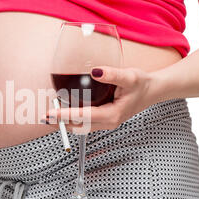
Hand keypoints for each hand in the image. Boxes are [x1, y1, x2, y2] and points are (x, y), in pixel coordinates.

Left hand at [42, 66, 160, 133]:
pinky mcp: (106, 119)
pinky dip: (74, 119)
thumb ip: (112, 74)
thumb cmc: (143, 84)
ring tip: (51, 115)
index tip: (50, 114)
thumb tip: (95, 72)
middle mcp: (108, 122)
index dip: (64, 116)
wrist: (154, 90)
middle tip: (44, 116)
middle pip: (79, 126)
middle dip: (61, 122)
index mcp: (112, 115)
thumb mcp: (129, 76)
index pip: (83, 117)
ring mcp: (107, 123)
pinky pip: (86, 123)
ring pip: (81, 126)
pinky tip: (66, 111)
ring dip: (66, 122)